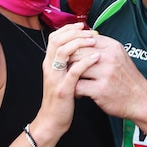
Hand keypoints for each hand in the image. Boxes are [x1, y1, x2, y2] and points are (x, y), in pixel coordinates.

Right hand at [31, 23, 100, 142]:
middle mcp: (49, 67)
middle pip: (58, 40)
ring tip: (93, 41)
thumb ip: (66, 63)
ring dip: (79, 43)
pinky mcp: (63, 89)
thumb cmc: (61, 98)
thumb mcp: (61, 77)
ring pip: (63, 52)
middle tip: (90, 31)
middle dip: (75, 32)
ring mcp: (55, 78)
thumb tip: (79, 47)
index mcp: (49, 63)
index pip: (55, 37)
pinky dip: (86, 62)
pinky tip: (96, 58)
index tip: (82, 25)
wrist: (52, 121)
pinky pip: (74, 71)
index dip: (68, 28)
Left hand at [73, 35, 146, 119]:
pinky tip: (78, 92)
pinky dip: (75, 90)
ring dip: (70, 76)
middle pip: (77, 53)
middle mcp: (109, 57)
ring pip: (75, 69)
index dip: (74, 48)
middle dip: (69, 62)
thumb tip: (84, 37)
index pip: (84, 40)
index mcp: (112, 47)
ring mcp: (105, 73)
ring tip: (72, 81)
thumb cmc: (127, 78)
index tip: (71, 56)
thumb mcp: (119, 56)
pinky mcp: (100, 90)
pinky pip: (77, 86)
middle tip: (68, 70)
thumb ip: (103, 46)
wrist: (141, 99)